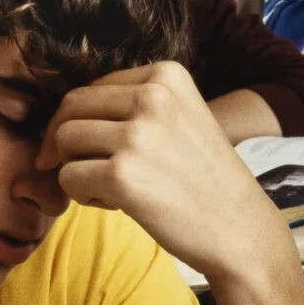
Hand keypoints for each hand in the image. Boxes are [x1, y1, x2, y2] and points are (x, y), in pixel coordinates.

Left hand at [38, 62, 285, 282]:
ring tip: (106, 188)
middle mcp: (152, 97)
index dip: (84, 120)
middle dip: (65, 141)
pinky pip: (68, 177)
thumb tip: (64, 111)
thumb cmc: (203, 179)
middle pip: (71, 108)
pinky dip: (80, 195)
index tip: (98, 147)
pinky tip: (113, 204)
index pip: (92, 87)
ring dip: (74, 167)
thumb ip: (133, 105)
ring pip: (63, 140)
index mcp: (166, 76)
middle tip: (80, 168)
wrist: (239, 229)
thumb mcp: (180, 117)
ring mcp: (136, 135)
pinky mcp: (122, 175)